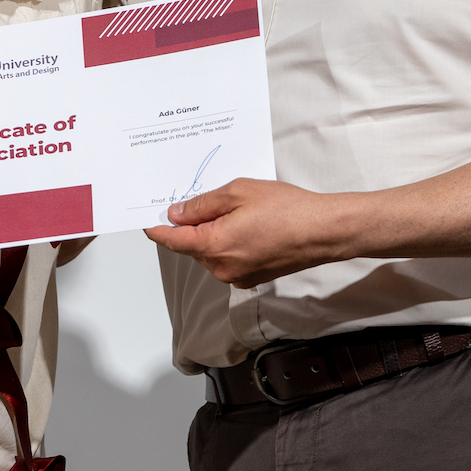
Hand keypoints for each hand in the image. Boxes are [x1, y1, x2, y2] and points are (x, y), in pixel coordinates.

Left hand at [145, 178, 349, 287]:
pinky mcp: (251, 278)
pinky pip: (227, 260)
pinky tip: (246, 225)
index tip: (148, 221)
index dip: (158, 229)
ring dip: (212, 234)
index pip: (173, 241)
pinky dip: (227, 243)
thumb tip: (177, 214)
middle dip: (191, 226)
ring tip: (235, 210)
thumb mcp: (238, 192)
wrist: (323, 231)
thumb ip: (202, 205)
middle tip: (201, 201)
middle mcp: (222, 268)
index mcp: (214, 246)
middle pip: (192, 246)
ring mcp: (237, 276)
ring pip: (210, 253)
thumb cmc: (287, 209)